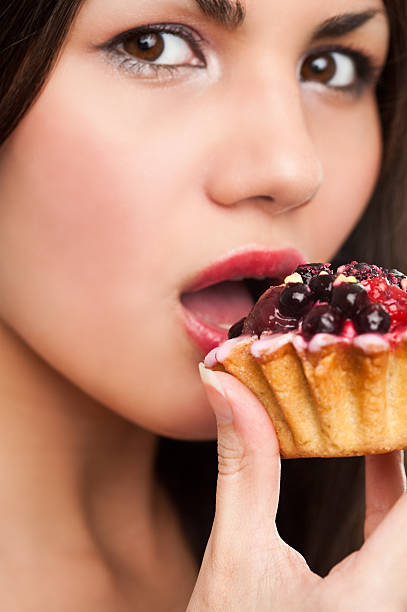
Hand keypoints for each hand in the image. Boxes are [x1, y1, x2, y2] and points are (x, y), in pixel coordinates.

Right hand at [186, 367, 406, 610]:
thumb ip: (243, 468)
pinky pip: (393, 539)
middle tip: (382, 388)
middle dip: (400, 443)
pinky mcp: (370, 600)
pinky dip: (385, 492)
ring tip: (376, 411)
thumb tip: (225, 389)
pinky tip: (369, 461)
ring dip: (396, 465)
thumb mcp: (237, 555)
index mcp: (379, 597)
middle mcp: (392, 601)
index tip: (392, 382)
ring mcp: (384, 601)